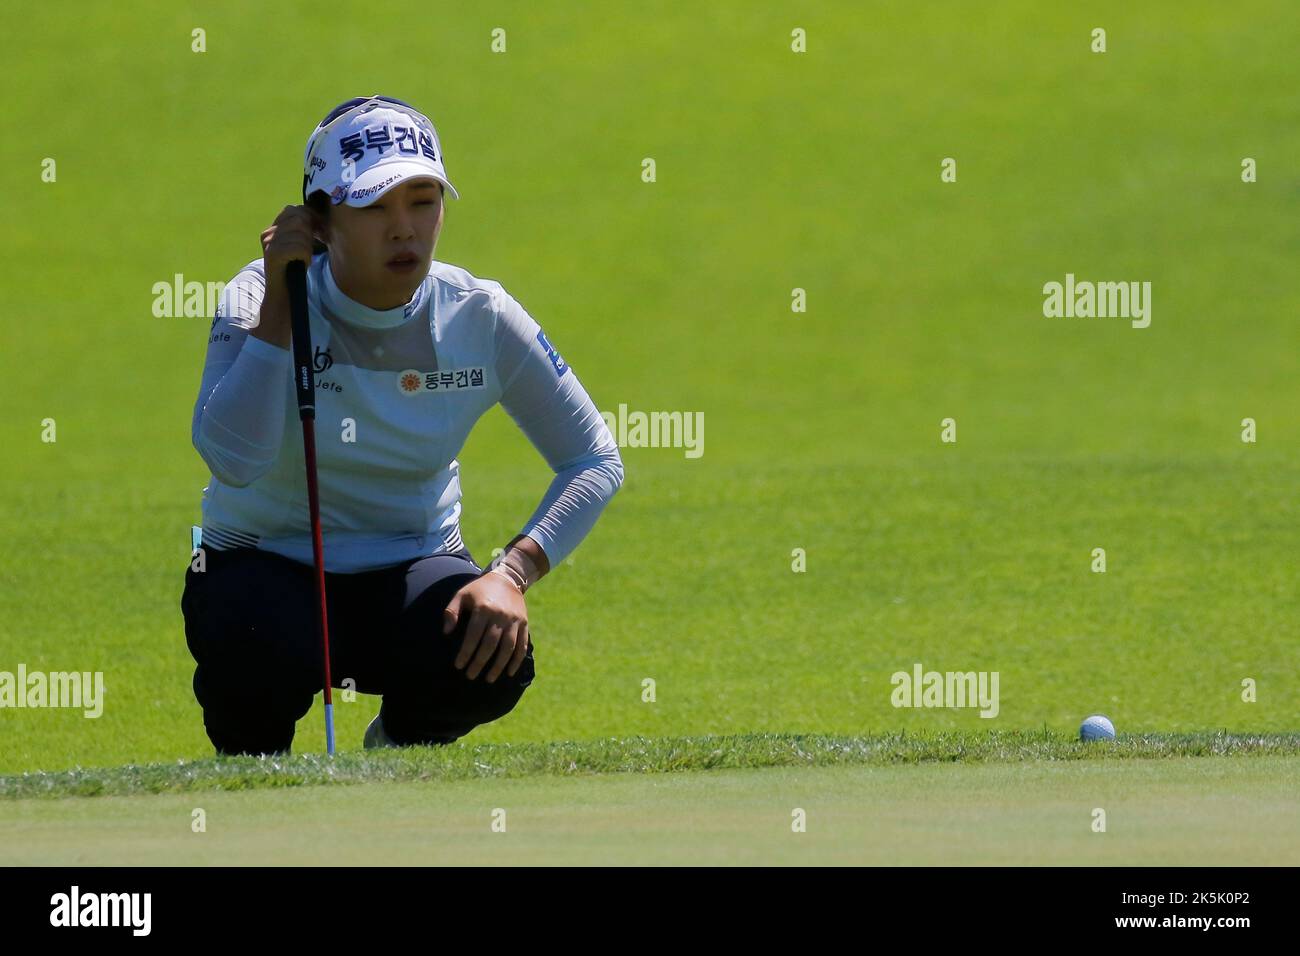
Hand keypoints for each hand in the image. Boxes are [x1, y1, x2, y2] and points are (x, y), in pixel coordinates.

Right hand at [254, 205, 321, 347]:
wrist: (283, 296)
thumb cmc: (294, 271)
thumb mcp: (298, 246)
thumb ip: (303, 229)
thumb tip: (316, 215)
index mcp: (272, 229)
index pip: (295, 210)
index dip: (310, 219)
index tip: (316, 235)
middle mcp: (268, 233)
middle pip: (299, 218)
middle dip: (310, 234)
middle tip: (309, 250)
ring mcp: (268, 243)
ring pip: (301, 233)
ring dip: (308, 248)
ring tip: (302, 260)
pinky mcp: (272, 254)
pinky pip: (299, 247)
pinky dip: (305, 257)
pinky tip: (301, 265)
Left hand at [442, 572, 530, 682]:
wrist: (507, 579)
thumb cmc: (479, 590)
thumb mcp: (462, 595)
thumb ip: (451, 612)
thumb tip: (446, 632)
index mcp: (483, 608)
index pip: (473, 636)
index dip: (466, 652)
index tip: (458, 666)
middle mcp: (500, 615)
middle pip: (490, 644)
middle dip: (479, 662)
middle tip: (470, 676)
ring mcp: (514, 620)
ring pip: (508, 647)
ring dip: (498, 666)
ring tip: (489, 679)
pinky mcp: (524, 623)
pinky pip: (522, 645)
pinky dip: (516, 660)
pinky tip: (509, 672)